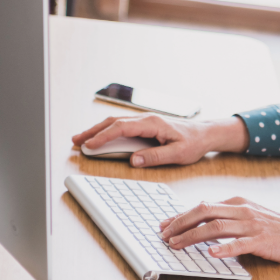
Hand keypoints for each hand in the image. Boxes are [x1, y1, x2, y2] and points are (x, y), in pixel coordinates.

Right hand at [71, 114, 248, 166]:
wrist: (205, 133)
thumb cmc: (194, 143)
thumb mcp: (178, 153)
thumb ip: (156, 157)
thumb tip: (135, 161)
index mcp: (152, 123)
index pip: (122, 128)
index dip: (103, 136)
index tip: (89, 145)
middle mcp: (146, 119)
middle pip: (113, 122)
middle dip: (92, 131)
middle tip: (75, 141)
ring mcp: (144, 121)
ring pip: (115, 123)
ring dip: (96, 130)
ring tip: (80, 139)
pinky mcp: (145, 125)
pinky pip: (121, 126)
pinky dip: (107, 131)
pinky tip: (98, 137)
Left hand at [158, 197, 279, 279]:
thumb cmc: (278, 229)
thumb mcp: (251, 216)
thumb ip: (229, 218)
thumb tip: (203, 224)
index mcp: (238, 203)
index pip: (202, 206)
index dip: (180, 215)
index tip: (164, 224)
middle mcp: (242, 210)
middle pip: (204, 211)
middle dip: (180, 223)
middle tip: (164, 234)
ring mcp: (252, 225)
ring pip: (216, 226)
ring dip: (193, 236)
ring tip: (177, 244)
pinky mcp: (262, 240)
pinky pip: (240, 244)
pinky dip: (224, 249)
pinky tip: (211, 254)